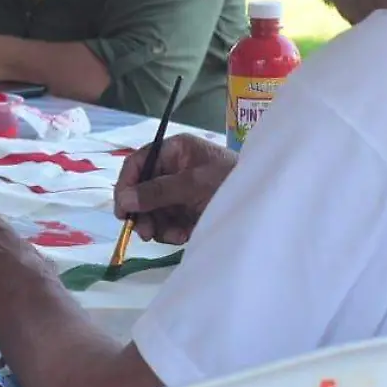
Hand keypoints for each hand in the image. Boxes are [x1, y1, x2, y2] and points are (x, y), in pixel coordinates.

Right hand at [113, 134, 236, 244]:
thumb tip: (125, 199)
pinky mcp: (187, 210)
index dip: (126, 185)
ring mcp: (180, 190)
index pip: (138, 163)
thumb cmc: (230, 182)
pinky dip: (171, 231)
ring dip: (158, 226)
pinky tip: (183, 235)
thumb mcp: (194, 184)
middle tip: (145, 233)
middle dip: (143, 212)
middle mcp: (174, 168)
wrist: (264, 203)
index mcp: (175, 150)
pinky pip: (167, 222)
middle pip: (142, 190)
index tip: (122, 209)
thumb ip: (159, 191)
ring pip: (152, 210)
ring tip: (174, 235)